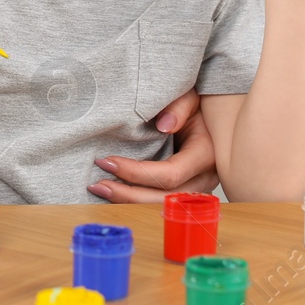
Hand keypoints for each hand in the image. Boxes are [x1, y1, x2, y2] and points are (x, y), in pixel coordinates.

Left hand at [88, 91, 220, 201]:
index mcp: (205, 154)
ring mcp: (197, 190)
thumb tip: (164, 125)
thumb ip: (179, 106)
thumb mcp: (190, 98)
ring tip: (100, 190)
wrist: (207, 118)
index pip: (169, 174)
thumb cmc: (196, 106)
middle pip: (164, 199)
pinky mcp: (187, 195)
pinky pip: (161, 204)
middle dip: (128, 195)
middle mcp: (204, 178)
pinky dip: (136, 202)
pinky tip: (114, 194)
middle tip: (97, 184)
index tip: (107, 161)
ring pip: (161, 207)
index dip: (136, 172)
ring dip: (129, 202)